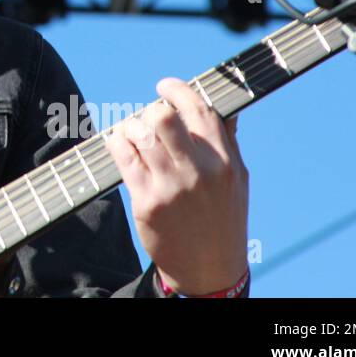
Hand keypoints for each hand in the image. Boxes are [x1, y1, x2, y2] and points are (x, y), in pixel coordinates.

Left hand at [106, 78, 248, 295]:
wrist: (209, 270)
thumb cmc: (223, 219)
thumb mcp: (238, 180)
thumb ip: (228, 142)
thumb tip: (225, 108)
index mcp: (224, 161)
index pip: (198, 109)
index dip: (177, 89)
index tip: (164, 86)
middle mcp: (198, 170)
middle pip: (162, 116)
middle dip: (151, 111)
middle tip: (149, 120)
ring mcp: (170, 186)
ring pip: (137, 132)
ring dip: (131, 127)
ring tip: (135, 136)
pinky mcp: (147, 201)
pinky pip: (122, 155)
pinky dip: (117, 142)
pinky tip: (122, 146)